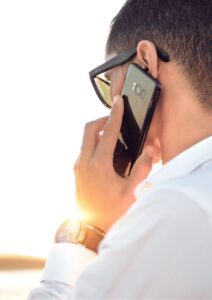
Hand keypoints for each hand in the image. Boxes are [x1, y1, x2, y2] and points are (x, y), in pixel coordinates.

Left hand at [74, 96, 158, 231]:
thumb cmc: (110, 212)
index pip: (107, 132)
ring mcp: (78, 166)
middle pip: (89, 129)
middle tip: (115, 119)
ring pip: (85, 139)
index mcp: (98, 165)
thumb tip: (149, 150)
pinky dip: (94, 143)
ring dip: (97, 131)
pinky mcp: (77, 171)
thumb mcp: (132, 191)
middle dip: (102, 120)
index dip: (115, 115)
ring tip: (113, 135)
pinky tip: (106, 152)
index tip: (118, 102)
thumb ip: (143, 168)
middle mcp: (84, 162)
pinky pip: (84, 149)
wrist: (90, 228)